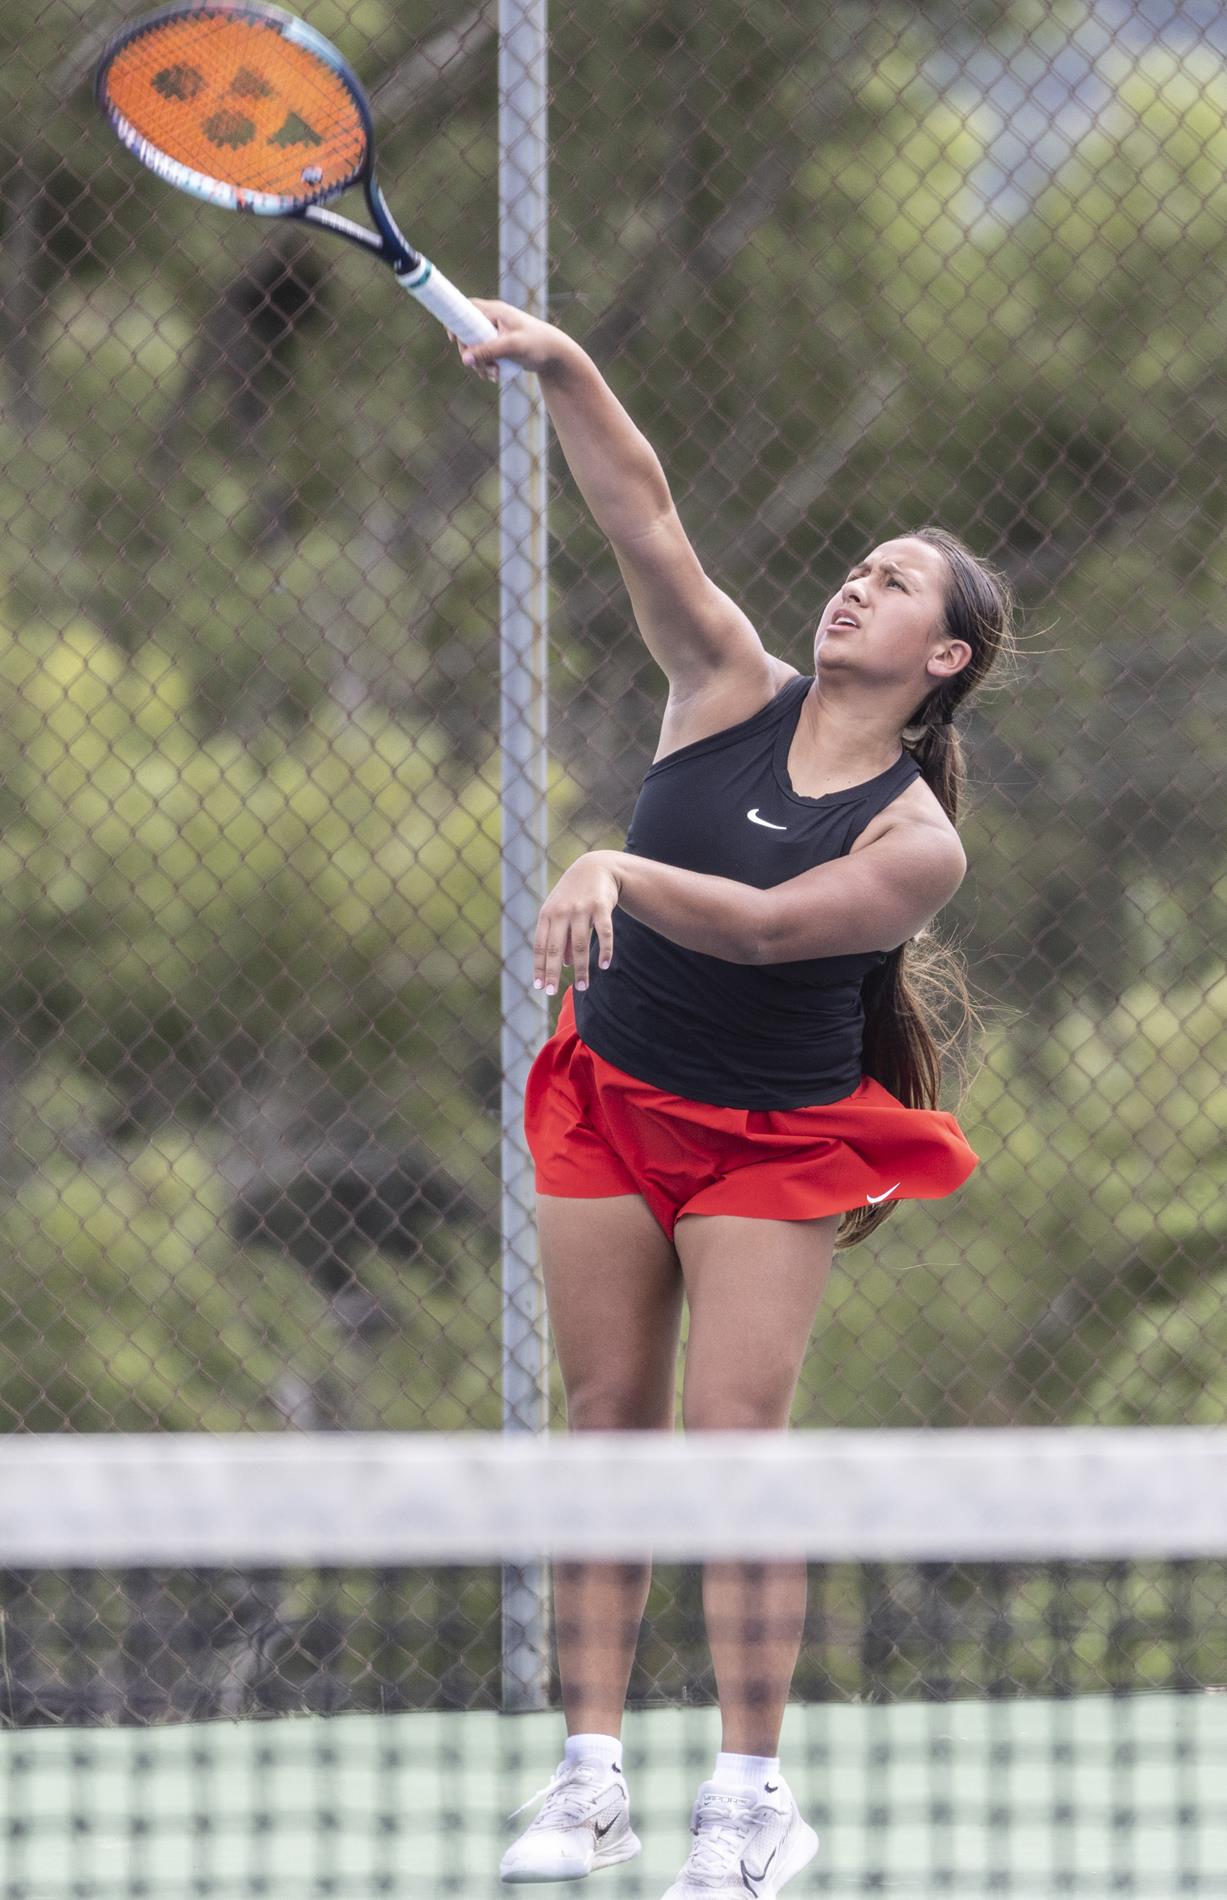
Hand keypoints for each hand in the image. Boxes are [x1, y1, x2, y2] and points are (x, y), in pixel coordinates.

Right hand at [452, 300, 580, 380]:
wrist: (555, 354)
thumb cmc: (538, 344)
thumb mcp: (513, 347)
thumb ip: (488, 351)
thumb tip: (465, 359)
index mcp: (496, 311)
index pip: (466, 308)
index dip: (456, 321)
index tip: (454, 339)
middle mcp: (493, 319)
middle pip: (467, 334)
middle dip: (472, 354)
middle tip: (482, 368)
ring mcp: (495, 333)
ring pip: (475, 348)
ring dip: (480, 364)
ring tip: (495, 375)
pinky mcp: (499, 346)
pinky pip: (484, 356)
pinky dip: (487, 367)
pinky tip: (497, 375)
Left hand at [533, 852, 620, 994]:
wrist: (596, 867)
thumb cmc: (574, 895)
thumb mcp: (561, 912)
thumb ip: (560, 936)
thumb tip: (564, 963)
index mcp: (547, 914)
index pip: (541, 946)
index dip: (540, 967)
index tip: (540, 986)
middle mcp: (562, 911)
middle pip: (556, 948)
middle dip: (553, 973)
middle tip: (552, 993)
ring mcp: (582, 908)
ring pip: (580, 945)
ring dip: (581, 969)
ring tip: (582, 986)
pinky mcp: (601, 906)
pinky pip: (604, 933)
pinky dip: (605, 951)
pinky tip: (603, 965)